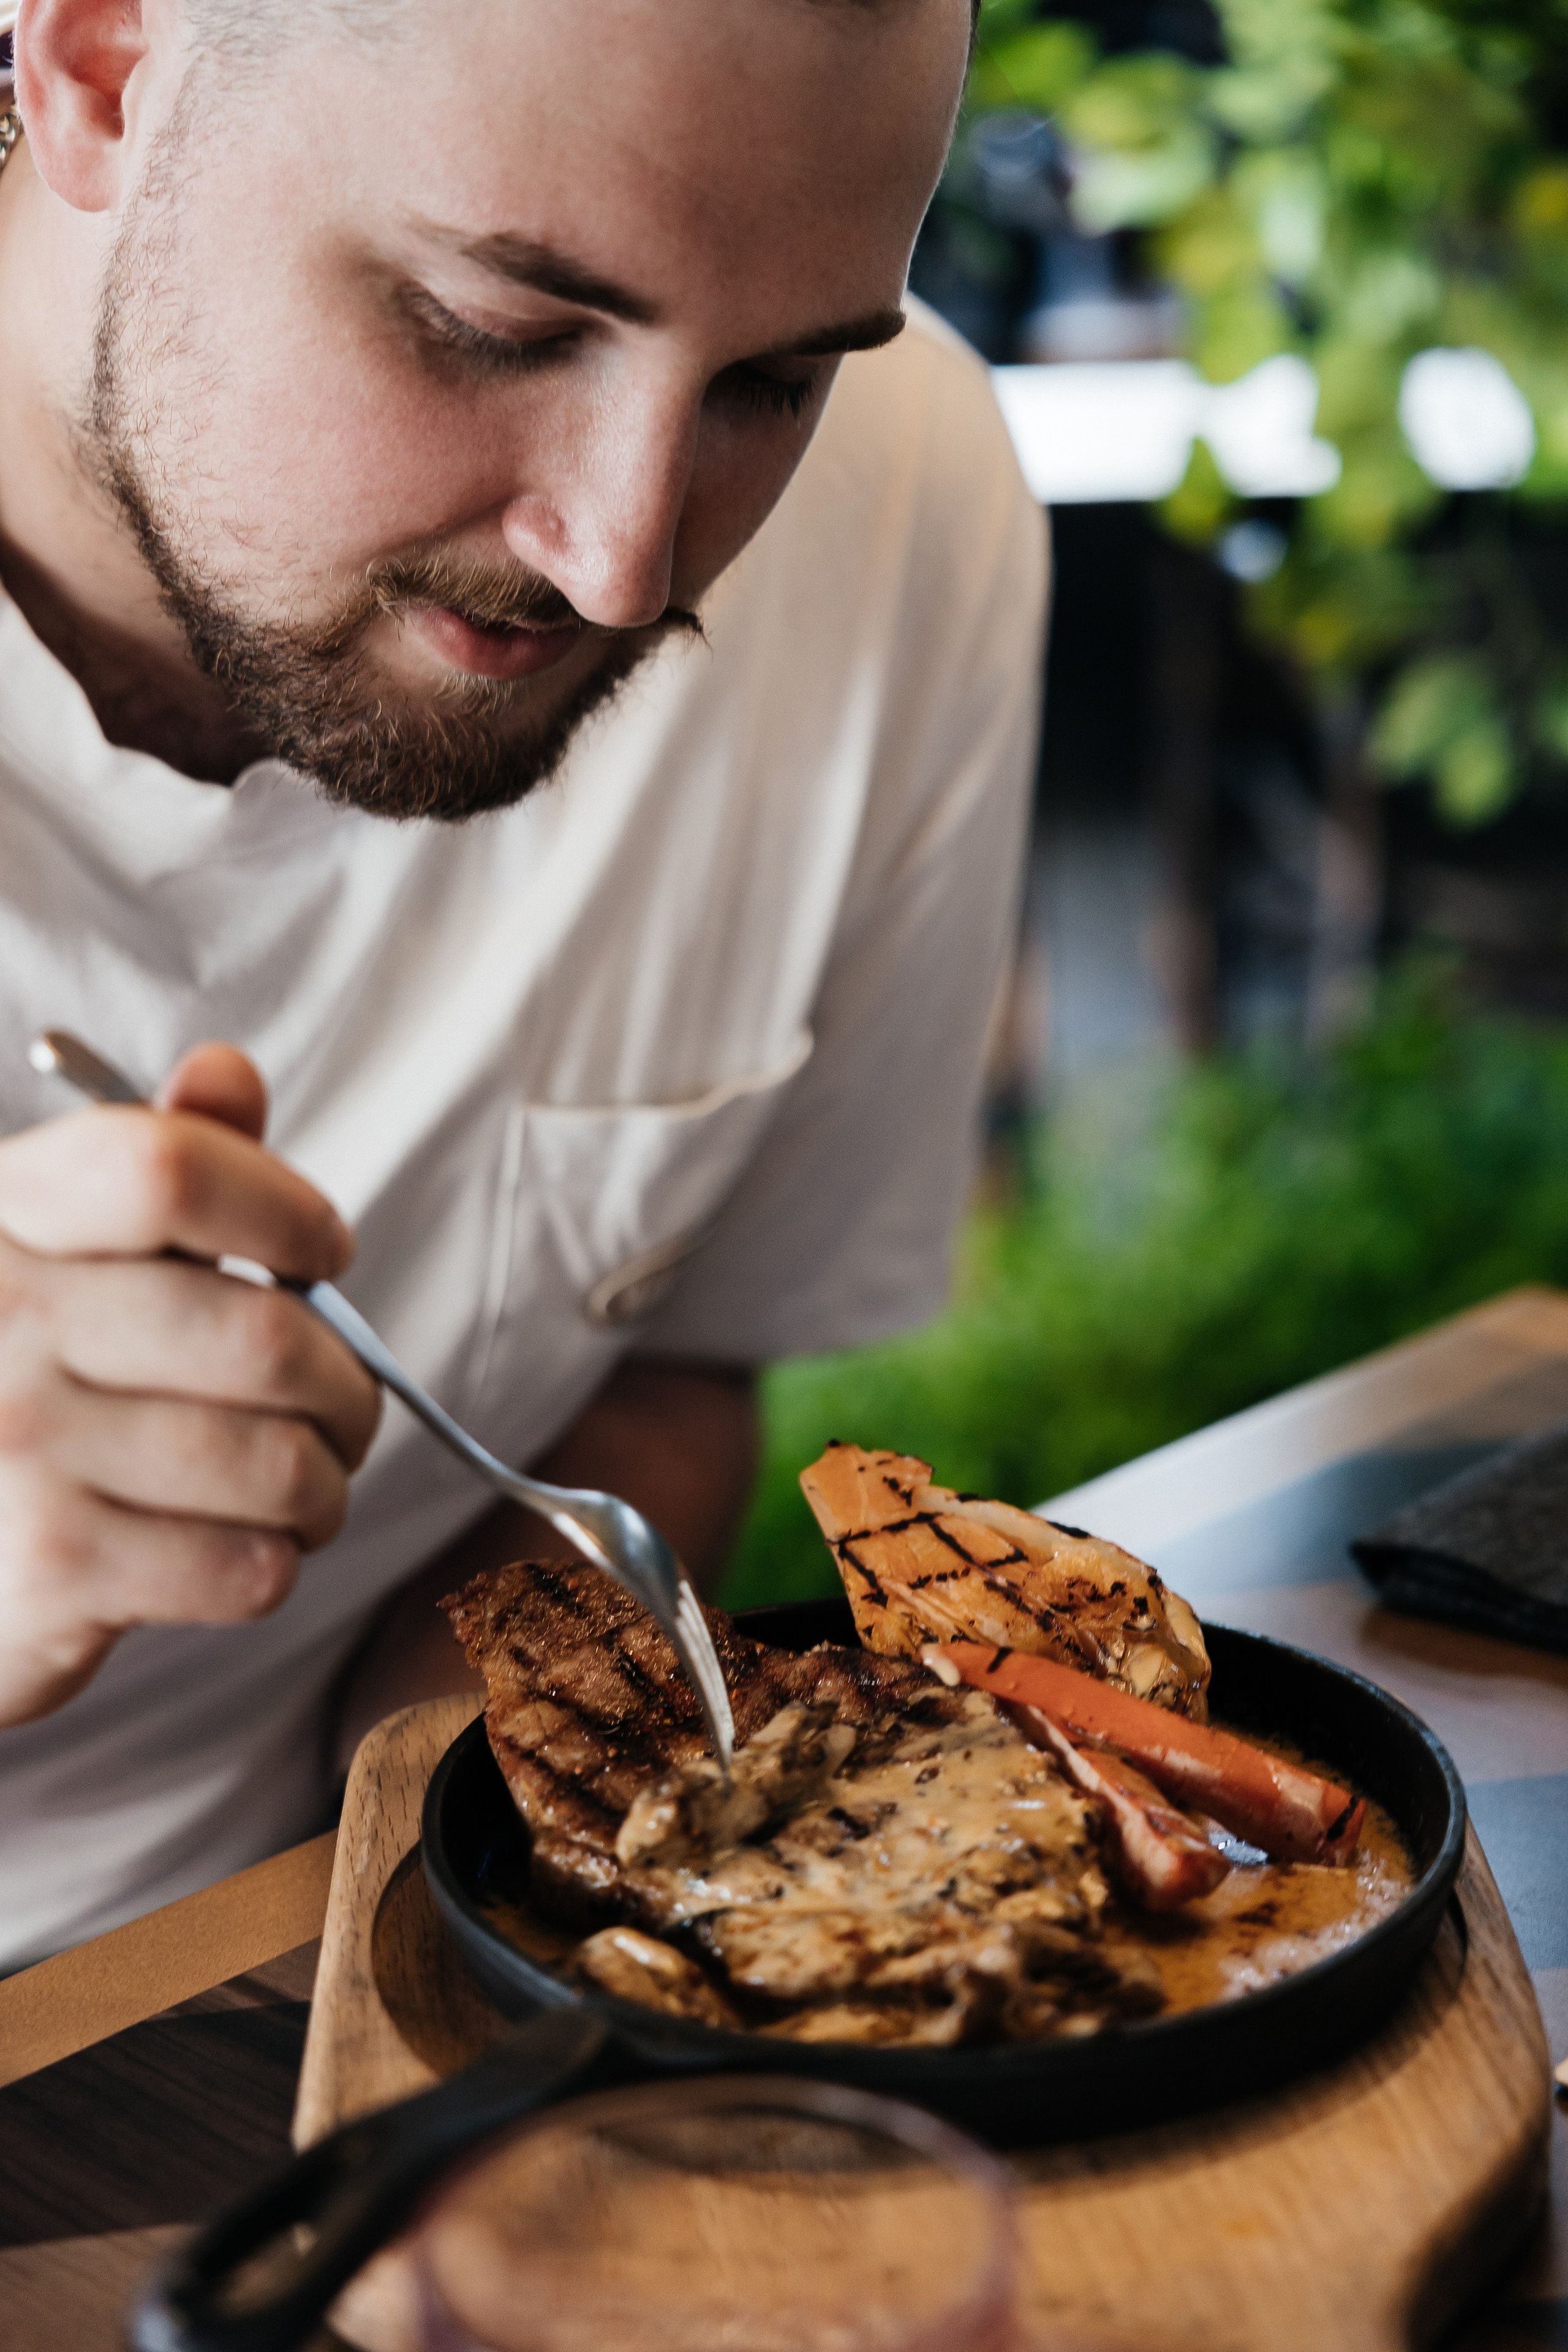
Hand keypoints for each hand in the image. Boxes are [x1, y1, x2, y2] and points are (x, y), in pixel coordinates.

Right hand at [0, 1044, 381, 1724]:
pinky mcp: (48, 1568)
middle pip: (259, 1335)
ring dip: (324, 1484)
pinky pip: (245, 1564)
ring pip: (274, 1460)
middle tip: (346, 1408)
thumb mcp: (58, 1257)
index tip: (321, 1254)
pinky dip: (277, 1560)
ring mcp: (15, 1442)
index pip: (165, 1167)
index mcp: (4, 1218)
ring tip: (307, 1484)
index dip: (281, 1207)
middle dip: (346, 1386)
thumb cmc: (16, 1391)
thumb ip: (153, 1166)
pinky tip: (246, 1547)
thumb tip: (228, 1074)